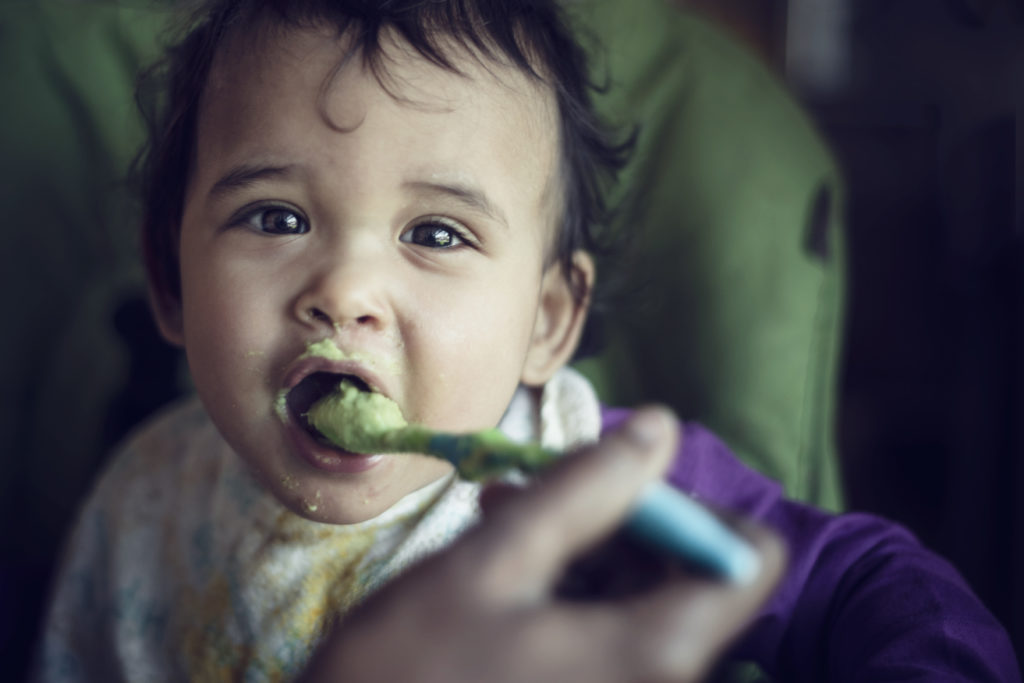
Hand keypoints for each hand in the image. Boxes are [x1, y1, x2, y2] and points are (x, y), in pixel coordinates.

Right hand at [301, 407, 784, 682]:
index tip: (613, 486)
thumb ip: (585, 490)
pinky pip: (611, 638)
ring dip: (585, 551)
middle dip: (621, 521)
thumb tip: (660, 427)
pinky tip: (506, 567)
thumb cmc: (413, 670)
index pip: (752, 559)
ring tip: (501, 518)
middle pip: (693, 576)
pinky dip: (571, 593)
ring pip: (645, 604)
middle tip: (533, 492)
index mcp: (659, 651)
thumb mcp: (495, 564)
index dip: (689, 504)